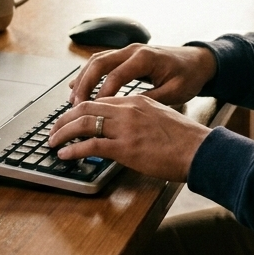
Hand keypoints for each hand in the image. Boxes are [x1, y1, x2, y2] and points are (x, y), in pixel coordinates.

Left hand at [46, 95, 210, 182]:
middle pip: (85, 107)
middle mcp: (128, 109)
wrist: (200, 150)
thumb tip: (126, 131)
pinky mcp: (126, 147)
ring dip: (63, 132)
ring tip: (53, 142)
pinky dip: (73, 149)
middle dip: (64, 118)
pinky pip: (91, 145)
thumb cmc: (186, 140)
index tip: (70, 118)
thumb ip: (140, 119)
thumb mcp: (160, 119)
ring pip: (83, 123)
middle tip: (53, 129)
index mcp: (136, 101)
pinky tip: (65, 154)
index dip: (80, 109)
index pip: (100, 100)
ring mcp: (126, 128)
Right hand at [69, 44, 215, 105]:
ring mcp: (128, 50)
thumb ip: (152, 99)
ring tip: (72, 100)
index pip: (116, 76)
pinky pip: (101, 61)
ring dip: (83, 79)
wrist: (198, 60)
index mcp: (145, 58)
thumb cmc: (189, 76)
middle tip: (74, 106)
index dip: (102, 95)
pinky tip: (77, 86)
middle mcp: (133, 50)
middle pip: (99, 64)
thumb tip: (128, 111)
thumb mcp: (175, 91)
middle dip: (84, 85)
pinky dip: (88, 74)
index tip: (93, 112)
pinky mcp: (127, 55)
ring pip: (97, 60)